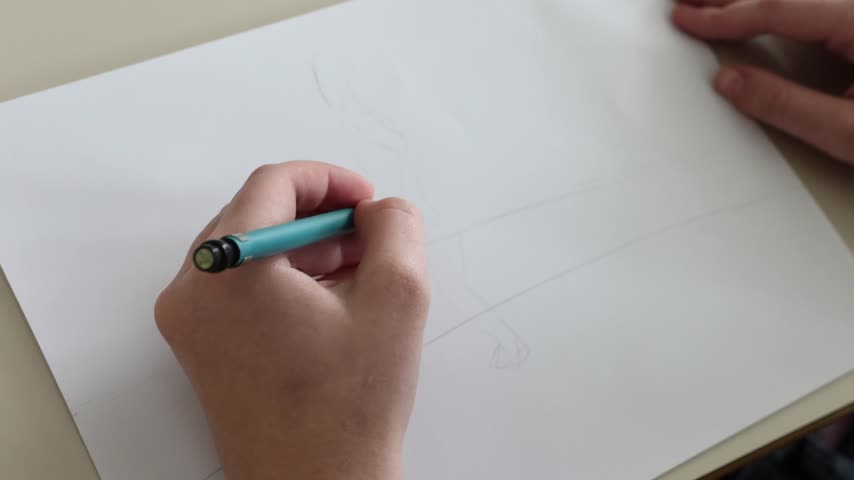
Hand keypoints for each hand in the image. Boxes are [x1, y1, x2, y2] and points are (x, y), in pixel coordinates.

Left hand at [155, 161, 429, 479]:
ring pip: (249, 249)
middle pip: (256, 214)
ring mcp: (189, 322)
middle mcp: (193, 291)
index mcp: (229, 271)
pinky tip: (330, 300)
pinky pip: (240, 286)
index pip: (273, 184)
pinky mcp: (200, 346)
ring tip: (358, 271)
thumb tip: (378, 209)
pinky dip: (285, 278)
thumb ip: (396, 227)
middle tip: (369, 237)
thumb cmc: (348, 410)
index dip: (328, 180)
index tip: (366, 200)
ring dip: (305, 248)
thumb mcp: (398, 299)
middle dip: (320, 217)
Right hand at [673, 0, 853, 165]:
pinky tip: (751, 8)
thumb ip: (785, 105)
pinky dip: (774, 8)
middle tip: (685, 1)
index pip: (778, 9)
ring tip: (710, 3)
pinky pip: (809, 5)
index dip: (727, 16)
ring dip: (746, 0)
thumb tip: (731, 83)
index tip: (689, 19)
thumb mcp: (846, 129)